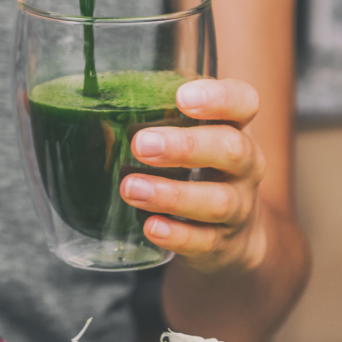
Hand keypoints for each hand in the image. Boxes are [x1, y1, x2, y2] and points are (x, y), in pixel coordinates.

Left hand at [120, 78, 267, 273]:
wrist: (232, 234)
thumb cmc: (200, 169)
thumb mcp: (190, 137)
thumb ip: (157, 120)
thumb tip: (96, 112)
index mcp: (236, 127)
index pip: (244, 101)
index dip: (220, 98)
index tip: (182, 98)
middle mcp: (246, 164)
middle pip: (232, 150)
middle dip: (185, 146)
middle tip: (141, 145)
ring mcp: (239, 206)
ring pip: (217, 201)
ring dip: (172, 194)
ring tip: (131, 188)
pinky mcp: (222, 243)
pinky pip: (204, 241)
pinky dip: (177, 235)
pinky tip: (151, 227)